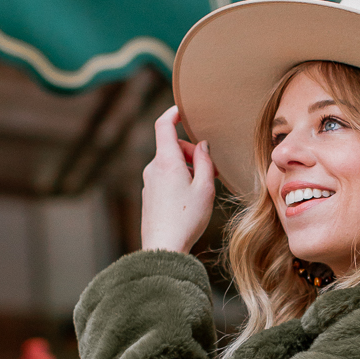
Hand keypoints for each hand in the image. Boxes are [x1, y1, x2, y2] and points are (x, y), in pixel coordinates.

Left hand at [140, 106, 215, 254]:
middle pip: (171, 147)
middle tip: (210, 169)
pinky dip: (178, 179)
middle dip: (191, 152)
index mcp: (166, 161)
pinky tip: (190, 199)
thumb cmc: (186, 219)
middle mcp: (153, 168)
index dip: (173, 113)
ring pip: (169, 164)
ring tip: (202, 188)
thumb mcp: (205, 187)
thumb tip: (201, 146)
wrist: (163, 247)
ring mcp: (149, 182)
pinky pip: (165, 178)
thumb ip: (204, 161)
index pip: (163, 125)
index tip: (182, 110)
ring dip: (187, 168)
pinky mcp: (149, 195)